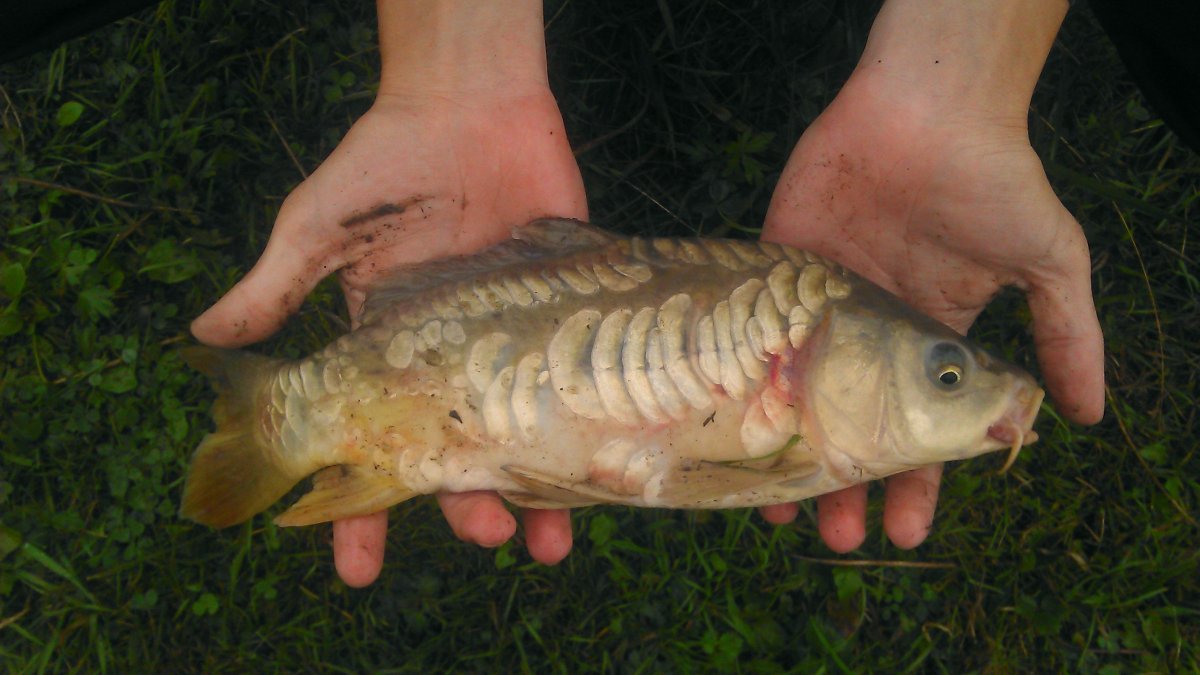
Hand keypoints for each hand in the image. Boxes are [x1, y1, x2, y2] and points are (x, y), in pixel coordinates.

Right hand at [191, 86, 585, 585]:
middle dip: (462, 504)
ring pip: (524, 438)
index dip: (360, 510)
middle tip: (479, 533)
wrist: (469, 102)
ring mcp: (512, 344)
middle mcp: (452, 361)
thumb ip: (275, 286)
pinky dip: (591, 429)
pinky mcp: (564, 316)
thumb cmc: (385, 163)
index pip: (371, 445)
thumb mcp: (319, 226)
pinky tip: (604, 469)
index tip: (357, 567)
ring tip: (547, 540)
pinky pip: (580, 386)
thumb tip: (203, 339)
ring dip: (535, 493)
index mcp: (388, 352)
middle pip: (457, 456)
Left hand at [759, 61, 1102, 551]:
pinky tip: (727, 427)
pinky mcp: (776, 270)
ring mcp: (819, 306)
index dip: (917, 482)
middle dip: (846, 485)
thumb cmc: (993, 179)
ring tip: (774, 509)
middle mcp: (871, 334)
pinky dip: (739, 382)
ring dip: (787, 454)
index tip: (907, 529)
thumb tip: (1089, 415)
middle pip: (852, 428)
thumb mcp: (1049, 260)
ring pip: (795, 397)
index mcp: (932, 340)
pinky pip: (752, 336)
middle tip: (836, 536)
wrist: (927, 107)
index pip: (922, 430)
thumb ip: (1066, 334)